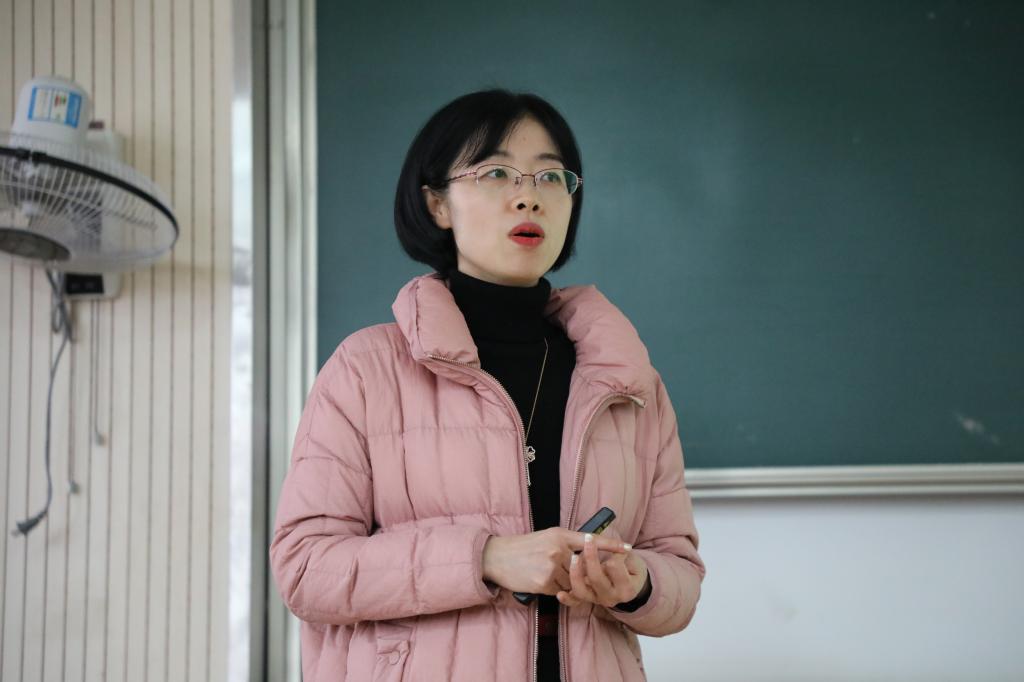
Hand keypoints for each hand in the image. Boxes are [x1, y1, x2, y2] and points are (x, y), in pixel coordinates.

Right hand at [482, 528, 630, 595]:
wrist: (497, 556)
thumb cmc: (522, 547)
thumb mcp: (546, 537)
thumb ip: (566, 544)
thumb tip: (585, 554)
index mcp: (560, 535)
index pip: (591, 540)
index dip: (610, 546)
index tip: (627, 548)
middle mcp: (558, 549)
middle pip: (582, 567)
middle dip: (580, 574)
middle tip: (573, 573)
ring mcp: (551, 566)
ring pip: (572, 581)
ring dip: (564, 582)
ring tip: (545, 573)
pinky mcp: (544, 582)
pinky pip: (558, 590)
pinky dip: (552, 588)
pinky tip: (539, 579)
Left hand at [556, 533, 647, 608]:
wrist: (629, 586)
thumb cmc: (631, 569)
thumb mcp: (633, 561)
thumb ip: (623, 555)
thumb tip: (613, 549)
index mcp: (626, 588)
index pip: (614, 567)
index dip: (612, 553)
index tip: (614, 545)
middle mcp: (611, 598)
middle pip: (596, 578)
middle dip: (590, 557)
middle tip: (588, 541)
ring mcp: (597, 600)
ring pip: (582, 590)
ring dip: (575, 573)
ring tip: (574, 556)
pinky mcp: (587, 600)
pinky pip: (575, 601)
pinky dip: (567, 598)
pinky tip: (560, 593)